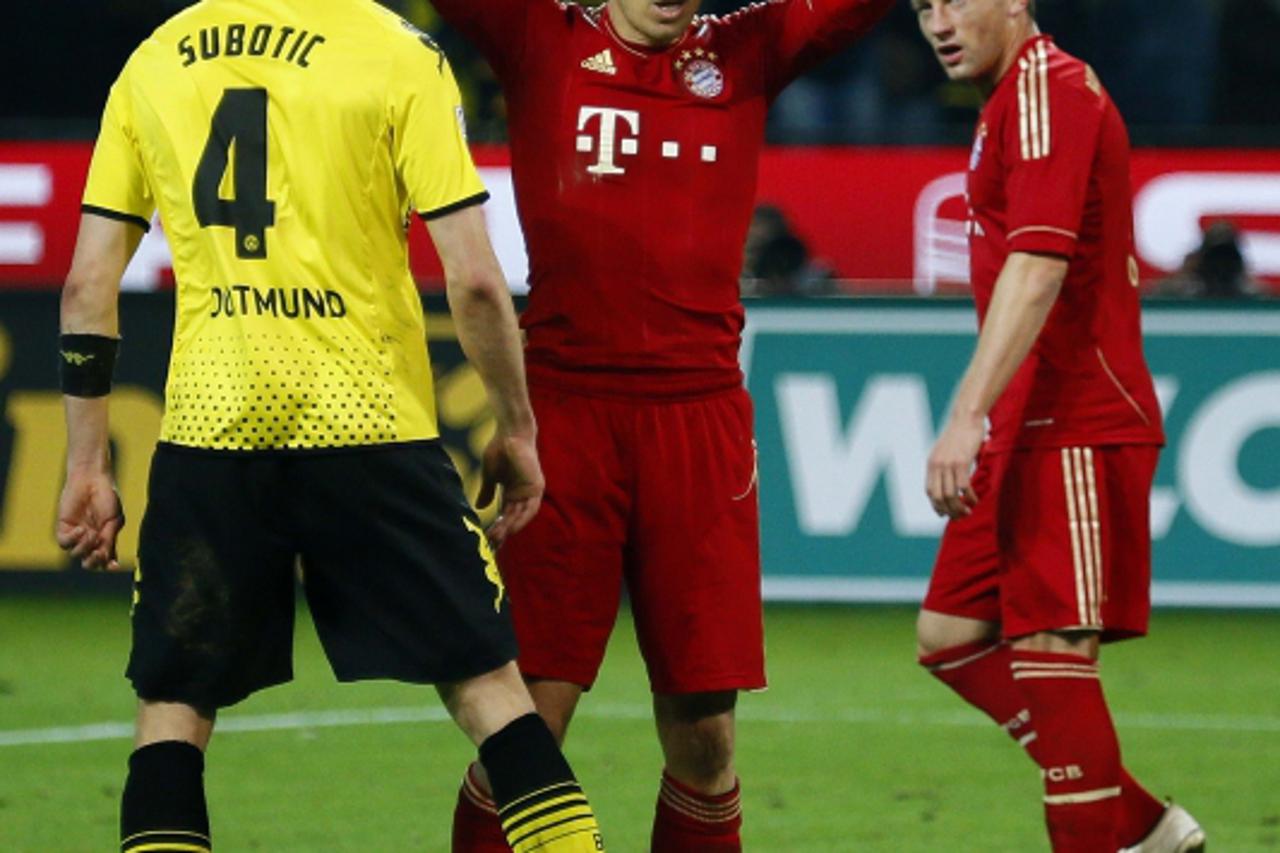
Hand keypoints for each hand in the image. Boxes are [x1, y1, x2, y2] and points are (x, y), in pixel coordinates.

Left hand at [56, 469, 124, 570]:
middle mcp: (91, 539)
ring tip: (91, 534)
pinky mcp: (64, 527)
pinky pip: (64, 543)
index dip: (109, 565)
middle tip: (98, 554)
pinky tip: (81, 529)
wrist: (92, 479)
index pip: (106, 558)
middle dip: (94, 562)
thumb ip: (109, 538)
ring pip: (76, 554)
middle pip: (89, 562)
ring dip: (85, 547)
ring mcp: (77, 534)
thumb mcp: (114, 520)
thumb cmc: (107, 497)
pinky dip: (73, 539)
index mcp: (105, 538)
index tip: (114, 567)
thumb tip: (105, 556)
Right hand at [476, 430, 543, 548]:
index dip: (497, 528)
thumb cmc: (500, 450)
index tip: (487, 540)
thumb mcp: (490, 476)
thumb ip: (487, 492)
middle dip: (502, 532)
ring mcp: (530, 491)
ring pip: (520, 516)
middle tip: (491, 544)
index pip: (505, 515)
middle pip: (513, 518)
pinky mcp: (536, 487)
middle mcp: (523, 495)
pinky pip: (529, 508)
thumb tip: (480, 508)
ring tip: (497, 538)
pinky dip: (520, 519)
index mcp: (512, 493)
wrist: (508, 434)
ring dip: (509, 528)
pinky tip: (510, 528)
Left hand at [926, 414, 983, 518]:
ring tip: (968, 511)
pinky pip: (964, 487)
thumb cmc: (958, 435)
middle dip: (948, 511)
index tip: (945, 513)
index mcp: (931, 464)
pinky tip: (975, 500)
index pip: (929, 492)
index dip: (936, 506)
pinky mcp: (962, 462)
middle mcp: (937, 466)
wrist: (965, 418)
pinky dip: (969, 497)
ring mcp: (948, 464)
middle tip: (959, 516)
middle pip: (938, 497)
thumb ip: (944, 466)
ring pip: (950, 495)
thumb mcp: (944, 452)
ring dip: (959, 507)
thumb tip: (949, 483)